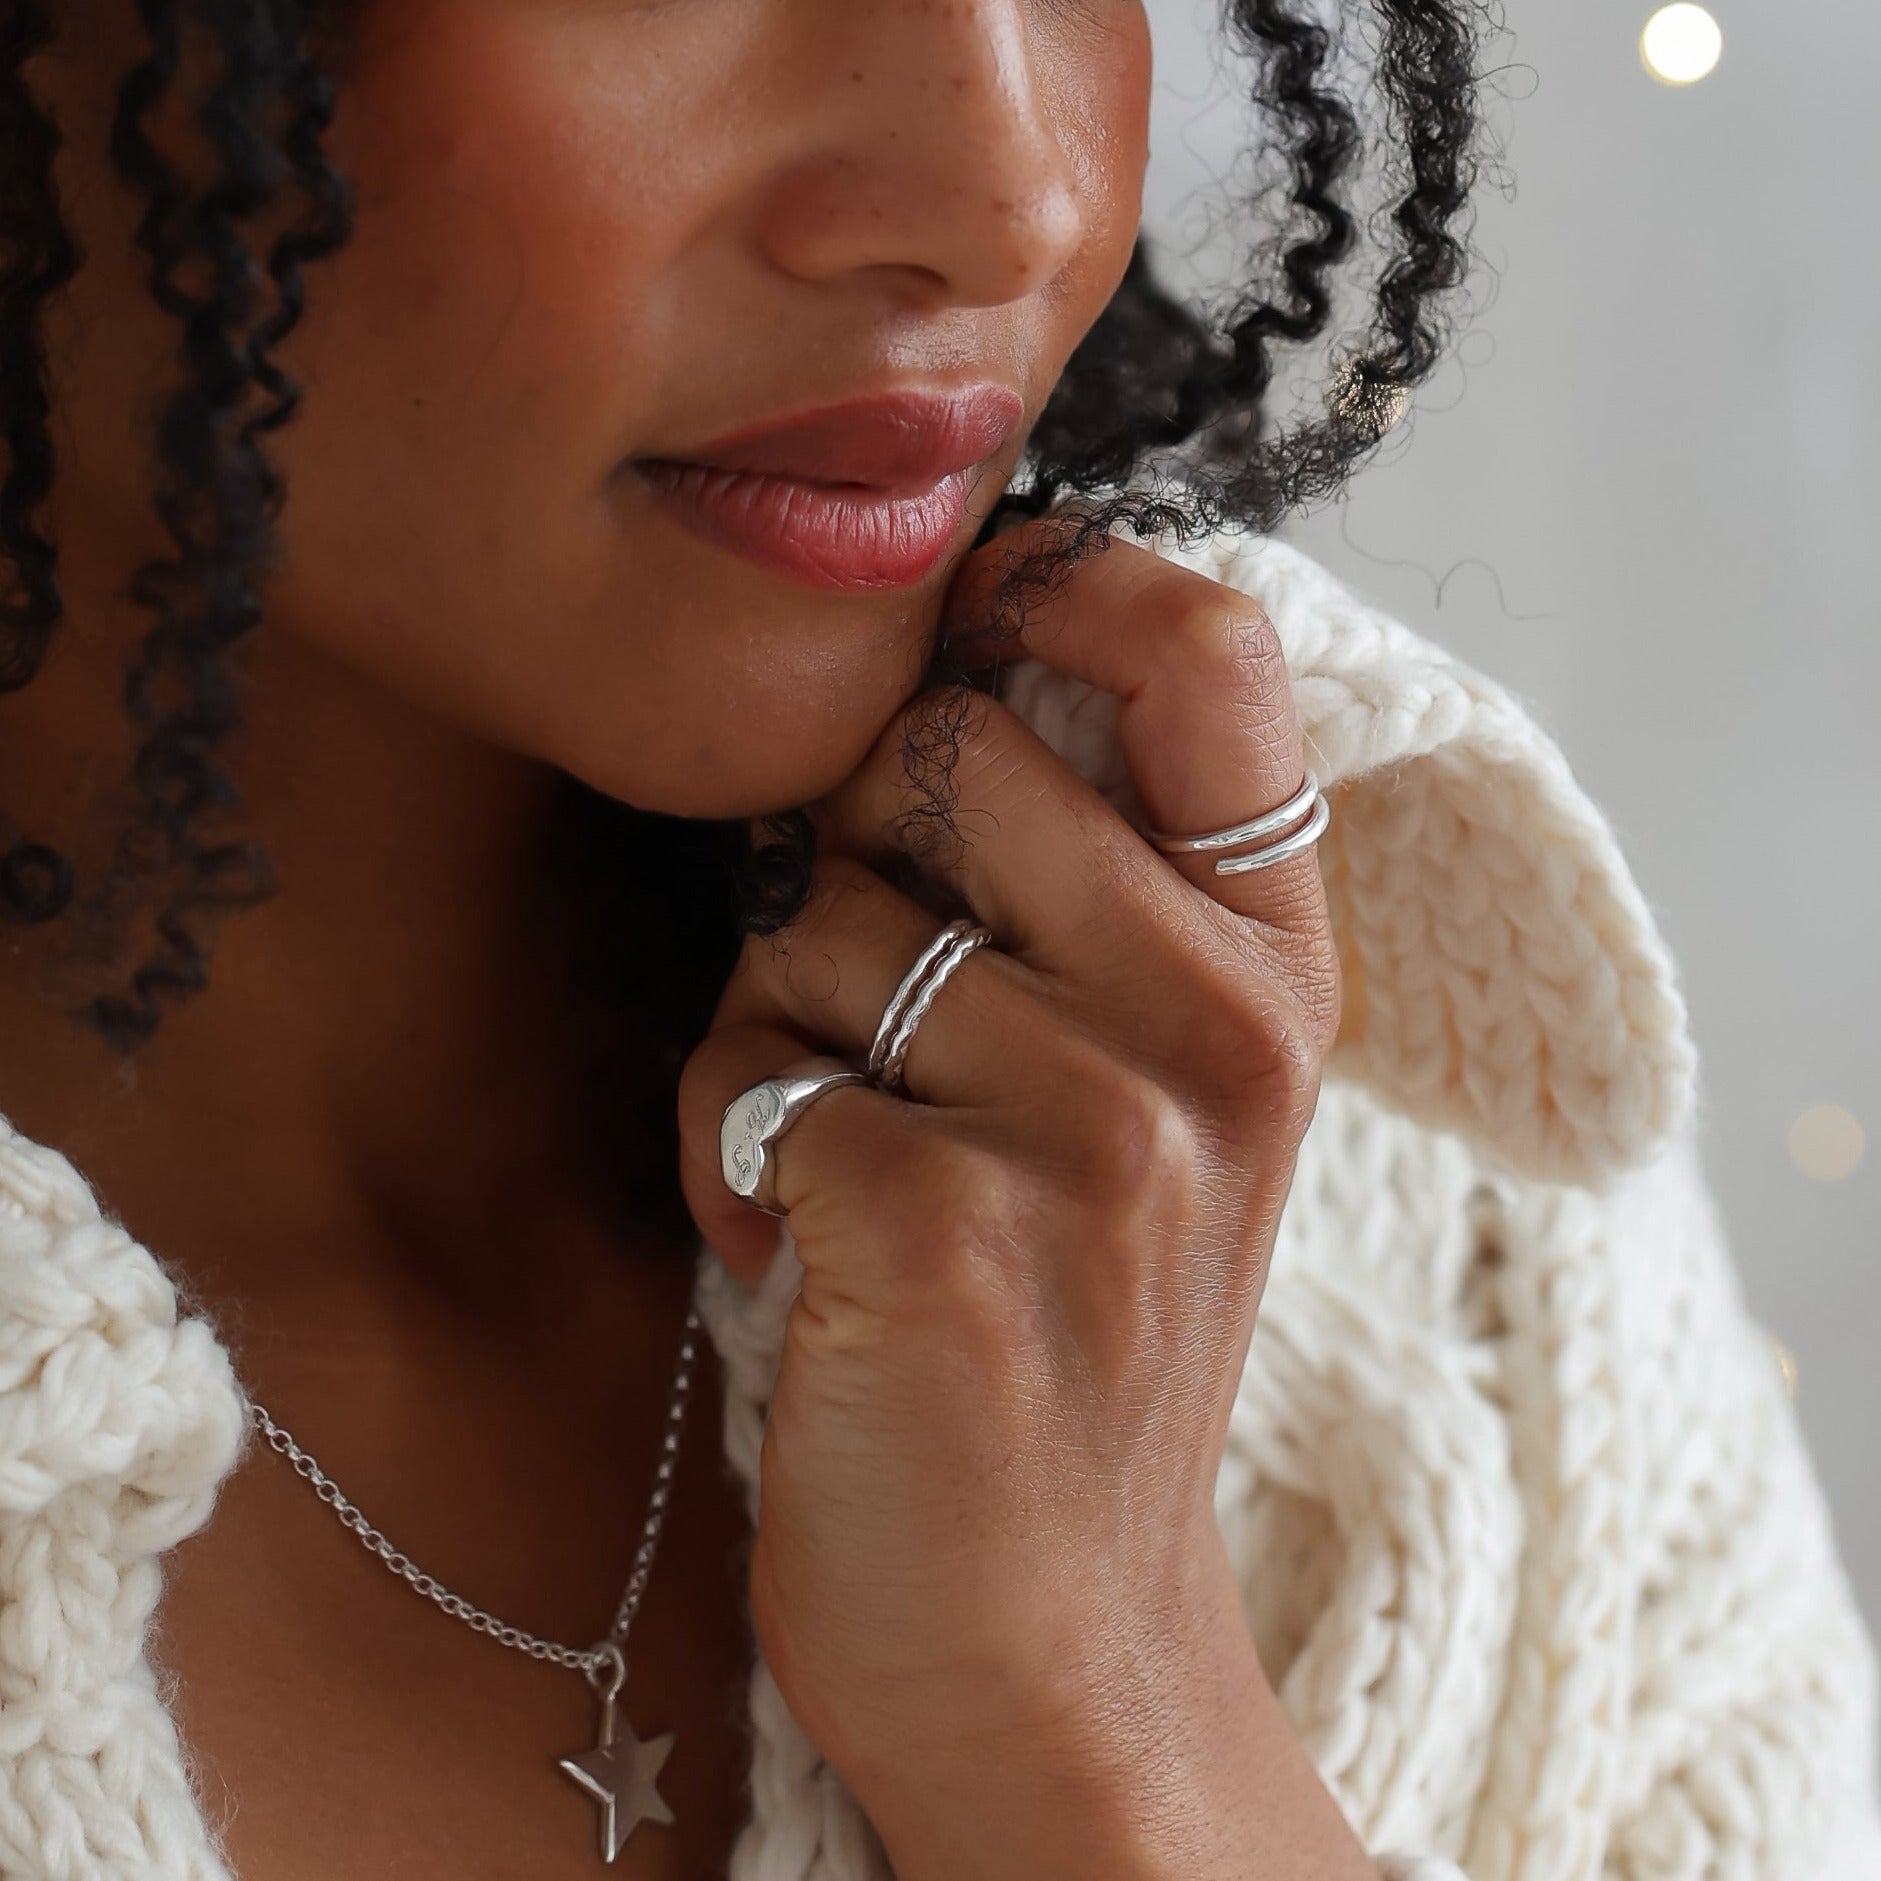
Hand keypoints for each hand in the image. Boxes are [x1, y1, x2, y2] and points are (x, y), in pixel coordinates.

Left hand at [678, 516, 1363, 1878]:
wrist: (1056, 1639)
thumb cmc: (1071, 1342)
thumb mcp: (1155, 1101)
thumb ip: (1095, 899)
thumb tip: (940, 692)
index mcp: (1274, 970)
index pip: (1216, 656)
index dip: (1067, 586)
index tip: (966, 629)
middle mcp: (1218, 1027)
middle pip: (946, 753)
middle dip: (848, 853)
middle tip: (876, 1004)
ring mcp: (1098, 1128)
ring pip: (813, 918)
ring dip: (778, 1028)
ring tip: (852, 1161)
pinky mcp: (947, 1229)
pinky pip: (744, 1076)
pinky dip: (725, 1154)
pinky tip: (802, 1258)